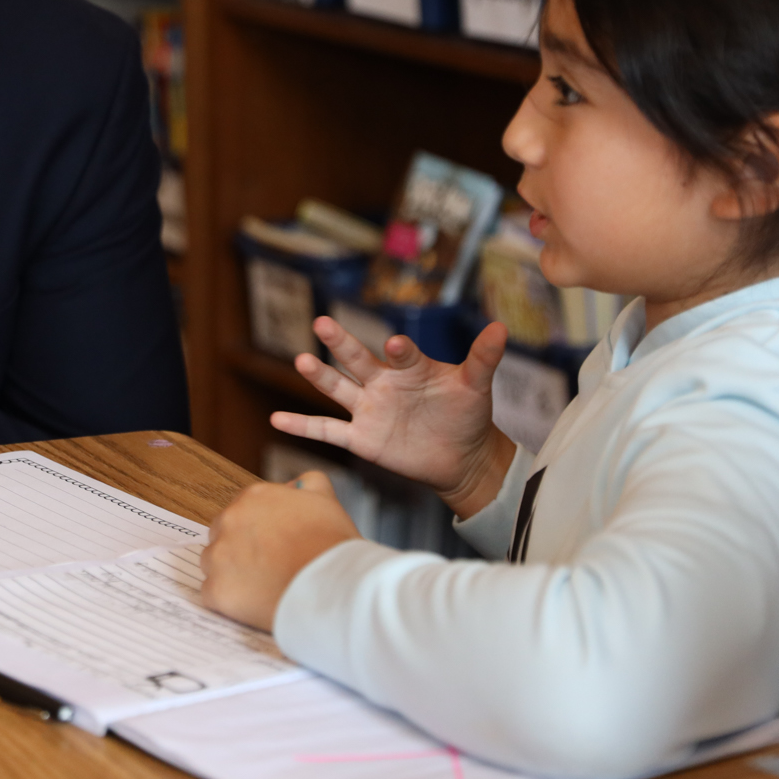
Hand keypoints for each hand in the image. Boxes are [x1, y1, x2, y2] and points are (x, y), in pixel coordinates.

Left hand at [201, 471, 359, 631]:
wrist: (334, 588)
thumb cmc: (333, 547)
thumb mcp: (327, 501)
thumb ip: (309, 484)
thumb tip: (295, 486)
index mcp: (254, 497)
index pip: (241, 511)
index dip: (256, 532)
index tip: (272, 547)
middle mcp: (230, 520)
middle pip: (222, 535)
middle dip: (238, 550)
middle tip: (266, 568)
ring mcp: (220, 555)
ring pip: (213, 565)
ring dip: (230, 575)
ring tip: (261, 588)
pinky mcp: (216, 590)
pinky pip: (211, 595)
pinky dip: (229, 602)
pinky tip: (253, 605)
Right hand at [275, 318, 516, 517]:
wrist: (461, 455)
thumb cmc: (467, 414)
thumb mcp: (475, 386)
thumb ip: (482, 359)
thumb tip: (501, 328)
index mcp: (409, 368)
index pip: (402, 356)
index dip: (400, 351)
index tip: (396, 345)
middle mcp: (382, 383)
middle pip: (357, 360)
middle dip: (341, 343)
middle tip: (323, 323)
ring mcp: (368, 409)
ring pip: (337, 390)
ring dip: (319, 377)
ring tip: (300, 361)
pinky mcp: (361, 439)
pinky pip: (327, 430)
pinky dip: (302, 426)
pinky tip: (277, 419)